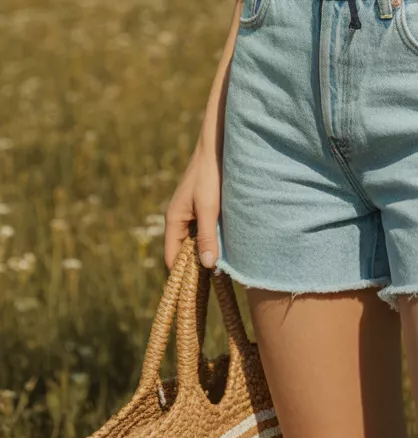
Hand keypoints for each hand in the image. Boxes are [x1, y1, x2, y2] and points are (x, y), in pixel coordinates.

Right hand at [164, 140, 222, 272]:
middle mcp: (179, 219)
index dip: (181, 275)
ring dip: (206, 252)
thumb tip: (207, 266)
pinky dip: (212, 239)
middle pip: (183, 252)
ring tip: (223, 268)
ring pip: (195, 242)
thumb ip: (207, 236)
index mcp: (174, 220)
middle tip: (215, 282)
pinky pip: (204, 231)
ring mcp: (190, 214)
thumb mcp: (209, 207)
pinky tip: (227, 246)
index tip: (197, 291)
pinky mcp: (202, 208)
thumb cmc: (209, 175)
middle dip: (196, 266)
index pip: (171, 258)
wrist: (217, 146)